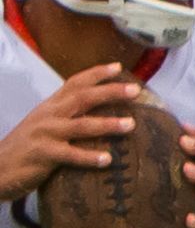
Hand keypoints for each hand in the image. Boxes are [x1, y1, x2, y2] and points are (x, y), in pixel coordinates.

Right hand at [0, 66, 140, 199]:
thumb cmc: (27, 147)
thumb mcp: (45, 124)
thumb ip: (68, 115)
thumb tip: (99, 110)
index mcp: (51, 106)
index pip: (74, 83)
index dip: (96, 74)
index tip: (118, 67)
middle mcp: (49, 116)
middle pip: (82, 98)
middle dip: (109, 92)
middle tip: (135, 90)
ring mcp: (45, 134)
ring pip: (80, 126)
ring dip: (107, 124)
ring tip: (131, 125)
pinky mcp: (42, 154)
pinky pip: (69, 155)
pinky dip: (89, 157)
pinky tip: (107, 160)